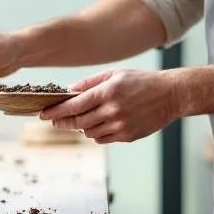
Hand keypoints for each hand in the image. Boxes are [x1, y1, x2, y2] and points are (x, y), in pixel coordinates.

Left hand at [38, 69, 182, 143]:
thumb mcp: (115, 74)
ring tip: (83, 118)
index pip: (73, 105)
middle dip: (63, 122)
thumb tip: (69, 91)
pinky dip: (96, 133)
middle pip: (78, 122)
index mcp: (107, 92)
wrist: (170, 95)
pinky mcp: (128, 136)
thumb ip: (90, 83)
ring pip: (89, 132)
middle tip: (54, 120)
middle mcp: (112, 110)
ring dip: (81, 127)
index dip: (55, 111)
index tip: (43, 114)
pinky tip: (99, 124)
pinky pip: (102, 139)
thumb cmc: (141, 81)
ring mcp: (120, 125)